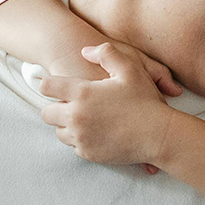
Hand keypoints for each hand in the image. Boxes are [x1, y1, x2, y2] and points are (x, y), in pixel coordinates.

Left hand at [39, 42, 175, 166]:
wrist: (158, 136)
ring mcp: (81, 138)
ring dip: (67, 126)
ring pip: (59, 132)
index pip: (47, 87)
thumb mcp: (130, 68)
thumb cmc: (145, 100)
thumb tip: (85, 51)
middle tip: (71, 105)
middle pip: (46, 114)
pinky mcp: (88, 154)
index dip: (50, 84)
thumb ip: (106, 54)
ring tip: (86, 119)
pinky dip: (81, 140)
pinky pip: (74, 146)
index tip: (57, 86)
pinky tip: (96, 132)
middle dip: (55, 108)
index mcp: (82, 94)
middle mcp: (76, 117)